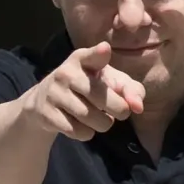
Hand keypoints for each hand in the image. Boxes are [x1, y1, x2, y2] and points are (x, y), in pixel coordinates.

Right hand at [18, 42, 145, 140]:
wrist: (45, 101)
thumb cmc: (88, 87)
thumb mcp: (109, 82)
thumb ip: (131, 90)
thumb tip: (138, 107)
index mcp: (83, 59)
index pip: (92, 56)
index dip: (99, 54)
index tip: (104, 50)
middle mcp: (66, 73)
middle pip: (102, 98)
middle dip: (118, 110)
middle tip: (118, 112)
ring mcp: (54, 93)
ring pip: (91, 118)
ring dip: (103, 124)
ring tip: (98, 118)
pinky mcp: (46, 113)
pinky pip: (78, 131)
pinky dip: (86, 133)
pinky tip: (81, 125)